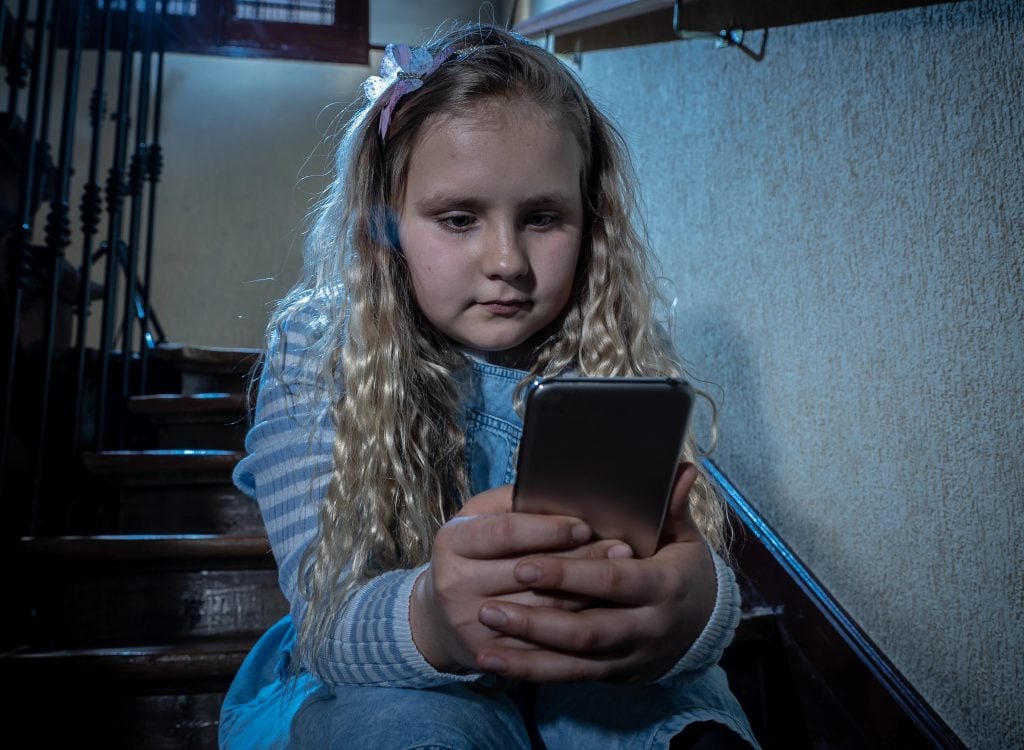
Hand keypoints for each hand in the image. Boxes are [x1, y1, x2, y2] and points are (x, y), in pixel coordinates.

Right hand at [409, 485, 623, 673]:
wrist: (439, 616)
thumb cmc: (473, 552)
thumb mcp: (479, 518)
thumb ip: (513, 501)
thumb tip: (563, 489)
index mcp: (452, 542)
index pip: (506, 532)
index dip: (549, 529)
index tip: (584, 526)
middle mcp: (454, 584)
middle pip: (529, 571)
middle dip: (580, 559)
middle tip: (620, 548)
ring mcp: (470, 623)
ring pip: (542, 610)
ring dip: (587, 592)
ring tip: (622, 574)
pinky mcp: (488, 654)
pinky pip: (542, 644)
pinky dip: (576, 626)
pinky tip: (604, 610)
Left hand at [474, 463, 716, 681]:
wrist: (705, 625)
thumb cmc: (682, 568)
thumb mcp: (683, 538)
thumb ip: (671, 507)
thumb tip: (681, 468)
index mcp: (664, 586)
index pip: (611, 581)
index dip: (568, 576)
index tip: (523, 566)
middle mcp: (649, 627)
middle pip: (587, 629)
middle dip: (536, 621)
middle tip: (488, 607)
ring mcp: (631, 655)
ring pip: (575, 660)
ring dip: (527, 652)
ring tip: (484, 637)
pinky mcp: (615, 674)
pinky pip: (570, 676)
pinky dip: (533, 671)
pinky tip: (496, 662)